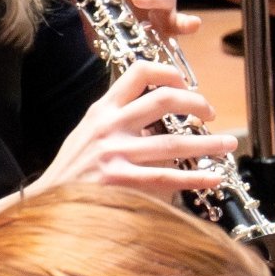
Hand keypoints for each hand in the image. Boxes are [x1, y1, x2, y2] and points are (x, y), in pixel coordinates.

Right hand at [33, 59, 235, 202]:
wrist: (46, 203)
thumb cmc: (72, 171)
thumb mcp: (87, 134)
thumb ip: (117, 121)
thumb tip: (157, 120)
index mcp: (101, 110)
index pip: (137, 73)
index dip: (168, 72)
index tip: (184, 82)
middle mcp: (109, 127)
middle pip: (162, 100)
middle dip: (195, 102)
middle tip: (209, 112)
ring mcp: (115, 154)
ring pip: (173, 143)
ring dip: (208, 143)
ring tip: (228, 144)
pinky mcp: (122, 182)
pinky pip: (168, 178)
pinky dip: (196, 177)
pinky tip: (214, 177)